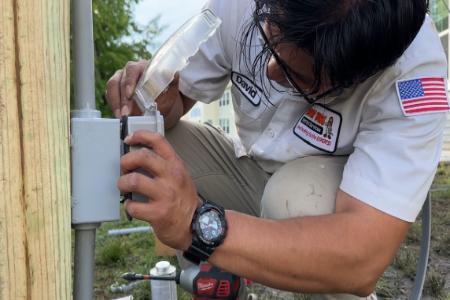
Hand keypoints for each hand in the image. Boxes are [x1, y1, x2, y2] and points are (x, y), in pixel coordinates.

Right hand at [105, 60, 181, 118]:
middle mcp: (130, 71)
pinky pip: (110, 95)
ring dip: (116, 103)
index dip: (130, 82)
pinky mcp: (116, 89)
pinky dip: (113, 105)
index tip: (130, 94)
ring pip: (112, 87)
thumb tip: (174, 74)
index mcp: (144, 66)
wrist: (163, 104)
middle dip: (123, 99)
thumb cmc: (166, 96)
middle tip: (126, 113)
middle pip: (120, 80)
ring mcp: (121, 79)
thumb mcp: (172, 91)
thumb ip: (172, 84)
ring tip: (121, 116)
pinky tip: (118, 115)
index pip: (132, 70)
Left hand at [117, 130, 199, 249]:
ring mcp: (166, 195)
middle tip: (123, 168)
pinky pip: (133, 206)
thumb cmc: (183, 199)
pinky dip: (129, 206)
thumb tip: (136, 156)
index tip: (128, 139)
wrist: (196, 225)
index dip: (140, 135)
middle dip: (126, 161)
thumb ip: (163, 165)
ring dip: (122, 183)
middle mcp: (172, 177)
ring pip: (133, 180)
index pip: (158, 140)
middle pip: (143, 157)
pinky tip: (133, 206)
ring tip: (124, 187)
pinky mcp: (158, 213)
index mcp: (176, 165)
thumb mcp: (180, 176)